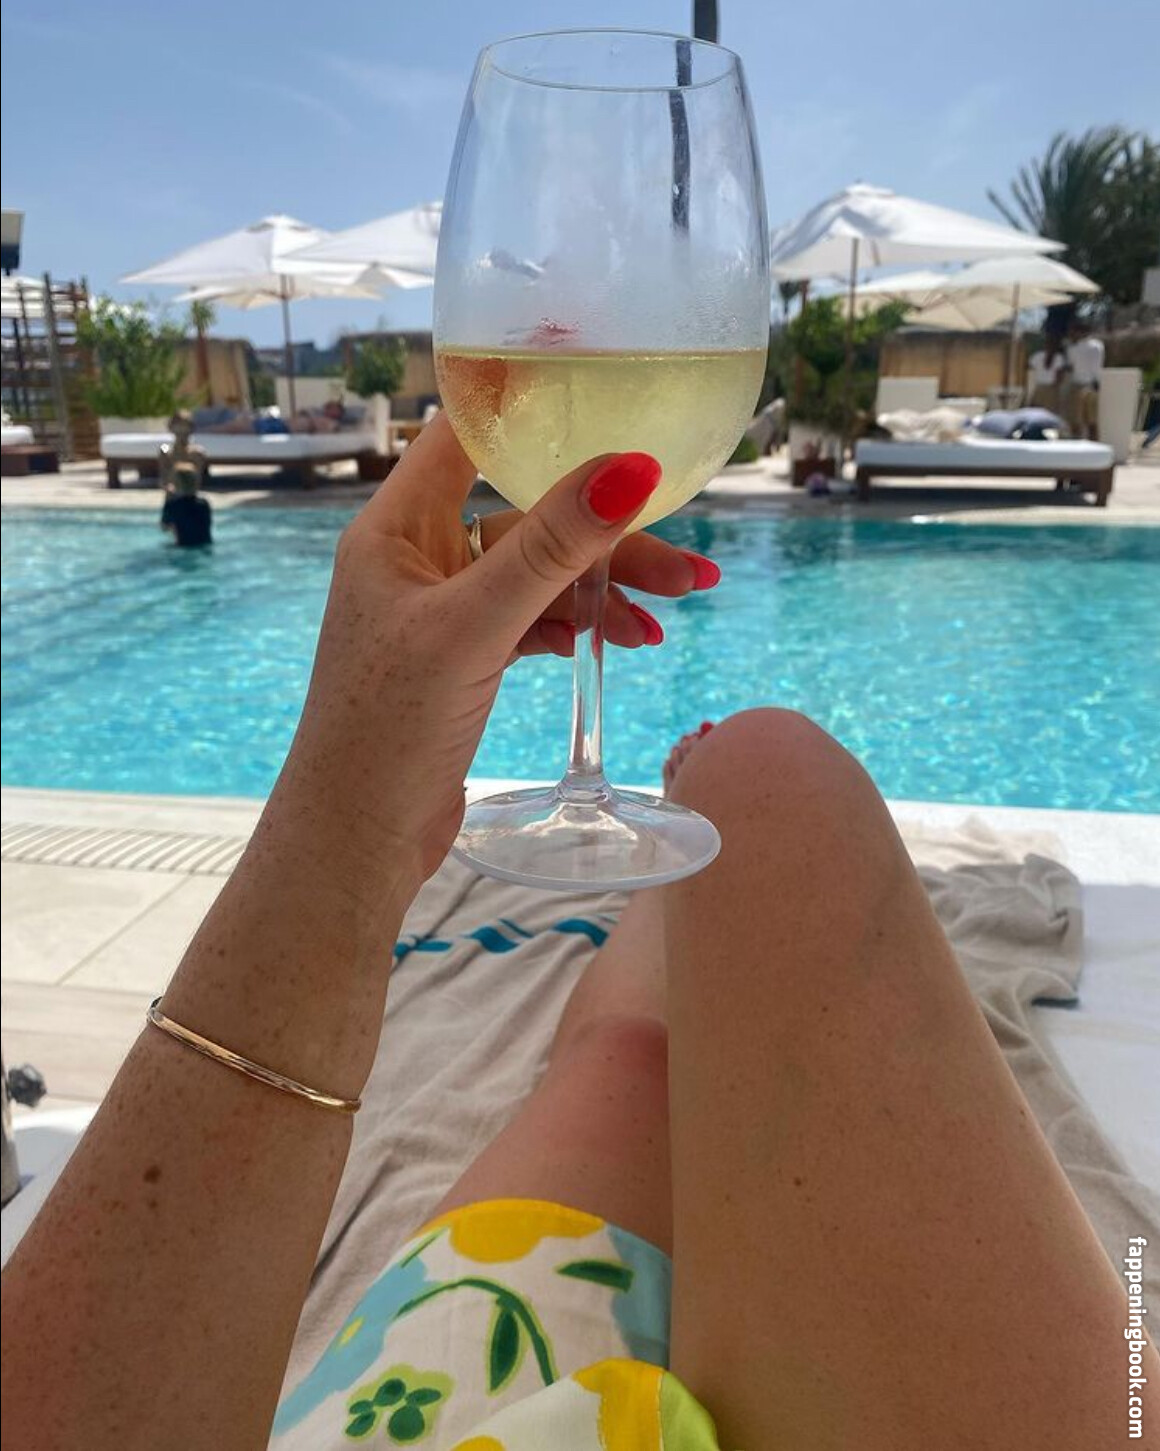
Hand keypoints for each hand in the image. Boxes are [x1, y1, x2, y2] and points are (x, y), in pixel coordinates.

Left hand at [280, 415, 720, 886]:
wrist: (357, 839)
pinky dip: (577, 626)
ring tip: (670, 616)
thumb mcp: (475, 628)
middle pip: (525, 515)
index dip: (531, 409)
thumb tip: (631, 469)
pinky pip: (531, 619)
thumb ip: (550, 549)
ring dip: (603, 589)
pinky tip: (621, 642)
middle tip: (687, 565)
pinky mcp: (462, 657)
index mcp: (396, 528)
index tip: (609, 397)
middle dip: (605, 535)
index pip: (464, 434)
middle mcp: (416, 558)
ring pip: (537, 574)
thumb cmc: (388, 726)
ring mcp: (441, 610)